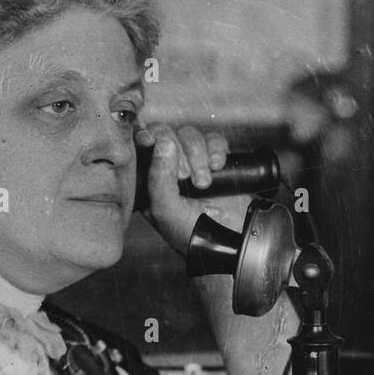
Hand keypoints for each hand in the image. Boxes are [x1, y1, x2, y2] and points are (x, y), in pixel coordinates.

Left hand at [136, 123, 251, 252]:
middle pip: (166, 133)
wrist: (232, 241)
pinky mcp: (216, 159)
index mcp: (149, 181)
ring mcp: (193, 162)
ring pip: (190, 135)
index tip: (147, 140)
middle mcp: (168, 168)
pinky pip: (214, 139)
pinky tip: (217, 167)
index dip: (145, 137)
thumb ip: (158, 180)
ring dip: (198, 155)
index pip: (141, 146)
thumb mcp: (167, 212)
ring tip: (203, 183)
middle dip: (177, 151)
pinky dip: (217, 149)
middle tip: (185, 176)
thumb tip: (163, 144)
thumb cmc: (193, 234)